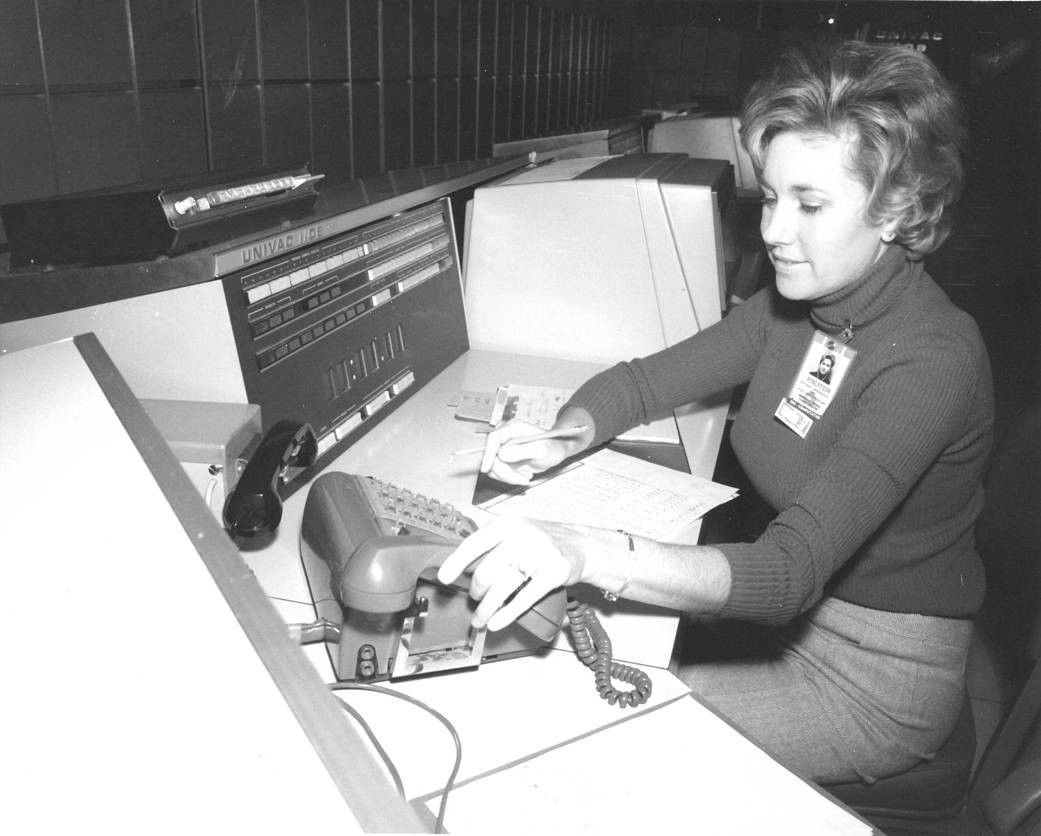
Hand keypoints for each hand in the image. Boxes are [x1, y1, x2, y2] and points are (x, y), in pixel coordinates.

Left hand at [437, 516, 584, 631]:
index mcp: (507, 523)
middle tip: (475, 599)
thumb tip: (461, 568)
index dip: (456, 562)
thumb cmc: (541, 542)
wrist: (581, 545)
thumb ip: (492, 545)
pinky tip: (496, 623)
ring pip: (502, 588)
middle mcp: (521, 535)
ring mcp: (539, 554)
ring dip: (486, 609)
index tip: (444, 577)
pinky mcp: (553, 573)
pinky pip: (523, 599)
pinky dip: (507, 614)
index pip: (475, 543)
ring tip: (479, 619)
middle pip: (486, 571)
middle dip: (476, 591)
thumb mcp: (516, 531)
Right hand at [480, 417, 586, 485]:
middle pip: (492, 456)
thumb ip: (522, 451)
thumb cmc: (552, 447)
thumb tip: (502, 454)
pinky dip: (509, 478)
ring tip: (525, 477)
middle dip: (505, 472)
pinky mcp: (503, 459)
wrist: (555, 452)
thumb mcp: (541, 449)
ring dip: (508, 477)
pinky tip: (524, 475)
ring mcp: (503, 448)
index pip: (493, 439)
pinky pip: (498, 472)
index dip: (488, 454)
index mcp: (513, 427)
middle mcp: (505, 436)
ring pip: (493, 467)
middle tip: (522, 480)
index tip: (486, 468)